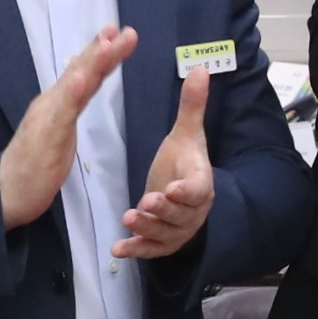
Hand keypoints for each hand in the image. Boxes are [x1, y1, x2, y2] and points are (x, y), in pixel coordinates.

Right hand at [0, 25, 139, 227]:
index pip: (83, 73)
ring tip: (107, 43)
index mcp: (58, 104)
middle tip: (121, 28)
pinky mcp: (46, 136)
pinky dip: (71, 92)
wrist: (3, 192)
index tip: (118, 32)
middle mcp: (52, 104)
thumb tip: (84, 79)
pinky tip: (82, 78)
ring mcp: (47, 117)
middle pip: (81, 71)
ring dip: (91, 62)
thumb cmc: (33, 166)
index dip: (101, 52)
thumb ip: (71, 104)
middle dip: (102, 49)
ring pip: (73, 85)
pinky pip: (61, 112)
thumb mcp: (59, 129)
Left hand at [115, 64, 218, 259]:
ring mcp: (178, 229)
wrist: (183, 191)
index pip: (198, 190)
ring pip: (164, 232)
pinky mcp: (163, 242)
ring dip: (147, 227)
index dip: (187, 191)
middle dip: (163, 210)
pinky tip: (117, 249)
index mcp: (200, 183)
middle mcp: (192, 210)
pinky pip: (151, 249)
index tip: (173, 188)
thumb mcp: (186, 134)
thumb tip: (200, 68)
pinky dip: (136, 250)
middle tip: (145, 203)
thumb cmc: (182, 161)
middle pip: (180, 214)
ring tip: (128, 217)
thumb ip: (192, 105)